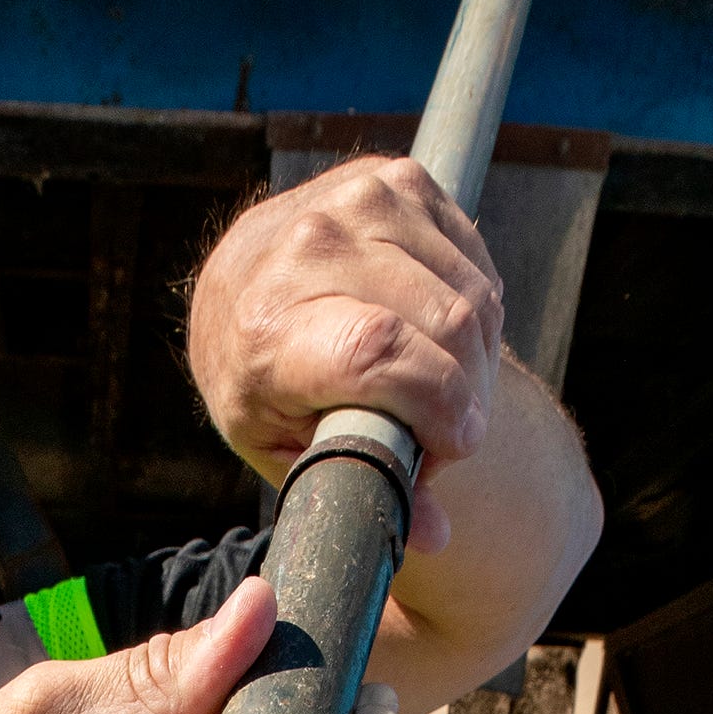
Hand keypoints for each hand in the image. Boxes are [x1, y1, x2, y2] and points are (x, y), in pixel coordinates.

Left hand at [188, 156, 504, 557]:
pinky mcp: (394, 180)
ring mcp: (354, 201)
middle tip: (445, 431)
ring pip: (470, 294)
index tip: (459, 442)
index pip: (375, 351)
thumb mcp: (286, 450)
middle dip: (466, 393)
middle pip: (440, 325)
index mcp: (266, 328)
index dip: (436, 401)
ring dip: (475, 356)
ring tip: (437, 386)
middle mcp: (308, 248)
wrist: (237, 290)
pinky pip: (473, 260)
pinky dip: (473, 307)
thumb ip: (357, 490)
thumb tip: (434, 534)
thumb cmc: (263, 383)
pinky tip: (435, 330)